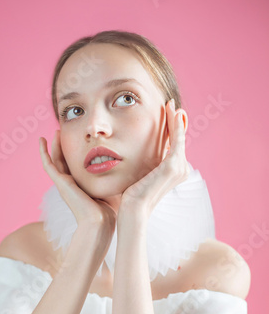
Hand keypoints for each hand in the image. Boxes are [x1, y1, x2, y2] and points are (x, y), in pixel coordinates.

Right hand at [39, 131, 116, 237]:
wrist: (99, 222)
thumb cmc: (109, 211)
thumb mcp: (113, 189)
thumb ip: (115, 179)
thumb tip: (128, 168)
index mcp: (82, 186)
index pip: (76, 166)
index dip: (76, 153)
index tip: (81, 140)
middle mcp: (71, 184)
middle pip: (64, 161)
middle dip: (65, 146)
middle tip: (66, 131)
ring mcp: (64, 184)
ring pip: (55, 160)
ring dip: (54, 146)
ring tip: (56, 131)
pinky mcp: (60, 183)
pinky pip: (48, 165)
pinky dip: (43, 153)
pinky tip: (42, 140)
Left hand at [119, 99, 189, 219]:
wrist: (132, 209)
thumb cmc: (131, 195)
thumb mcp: (139, 174)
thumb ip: (144, 162)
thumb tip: (137, 152)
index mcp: (174, 172)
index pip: (174, 145)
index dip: (172, 129)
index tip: (166, 112)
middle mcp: (181, 170)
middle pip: (178, 140)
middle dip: (175, 121)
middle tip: (170, 104)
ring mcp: (179, 168)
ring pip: (179, 137)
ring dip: (175, 119)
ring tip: (170, 104)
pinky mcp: (173, 166)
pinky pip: (177, 140)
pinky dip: (175, 125)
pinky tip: (173, 112)